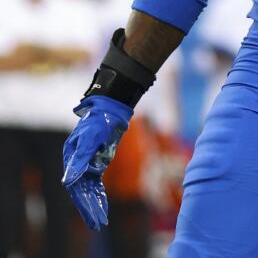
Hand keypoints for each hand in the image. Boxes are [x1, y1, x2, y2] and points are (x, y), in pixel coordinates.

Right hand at [62, 95, 132, 229]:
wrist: (110, 112)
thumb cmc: (98, 123)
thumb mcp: (90, 140)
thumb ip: (81, 160)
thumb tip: (68, 181)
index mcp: (71, 159)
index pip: (74, 186)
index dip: (82, 201)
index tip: (90, 213)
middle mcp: (77, 165)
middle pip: (81, 192)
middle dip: (89, 209)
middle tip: (97, 224)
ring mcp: (87, 165)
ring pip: (89, 190)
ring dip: (95, 205)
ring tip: (100, 221)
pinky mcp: (96, 164)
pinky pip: (96, 184)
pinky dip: (100, 195)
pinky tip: (103, 207)